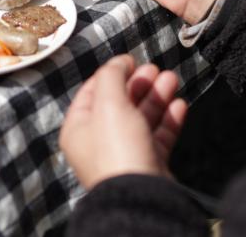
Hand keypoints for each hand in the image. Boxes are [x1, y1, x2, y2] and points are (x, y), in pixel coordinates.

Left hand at [60, 55, 187, 189]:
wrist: (141, 194)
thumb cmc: (116, 148)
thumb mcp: (108, 103)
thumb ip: (111, 77)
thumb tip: (118, 62)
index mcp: (78, 128)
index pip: (91, 93)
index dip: (111, 74)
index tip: (130, 60)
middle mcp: (98, 142)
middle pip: (118, 105)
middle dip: (138, 84)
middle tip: (155, 69)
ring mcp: (124, 154)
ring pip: (141, 119)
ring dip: (156, 98)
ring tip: (172, 79)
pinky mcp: (148, 164)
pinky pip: (157, 137)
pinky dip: (168, 120)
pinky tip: (179, 105)